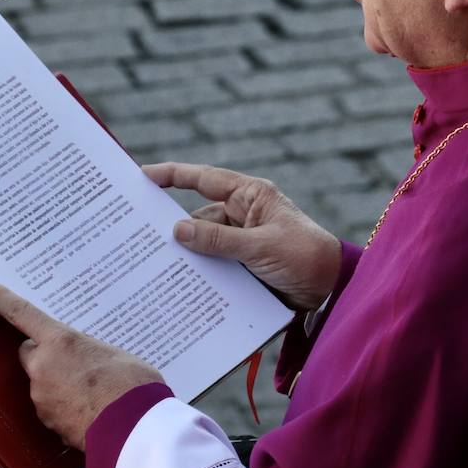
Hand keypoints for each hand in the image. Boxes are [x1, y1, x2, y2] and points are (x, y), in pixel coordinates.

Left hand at [0, 281, 162, 451]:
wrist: (133, 430)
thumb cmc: (132, 387)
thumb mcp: (116, 355)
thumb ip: (91, 352)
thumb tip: (89, 361)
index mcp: (60, 342)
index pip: (20, 313)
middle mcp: (42, 367)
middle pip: (29, 353)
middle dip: (44, 354)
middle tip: (74, 360)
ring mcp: (42, 398)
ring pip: (43, 384)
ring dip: (59, 384)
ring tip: (93, 391)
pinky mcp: (48, 423)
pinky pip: (52, 408)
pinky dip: (65, 407)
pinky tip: (90, 409)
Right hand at [141, 161, 340, 311]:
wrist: (331, 291)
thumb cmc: (305, 256)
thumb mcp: (260, 246)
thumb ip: (219, 240)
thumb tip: (177, 230)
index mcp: (250, 196)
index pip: (204, 179)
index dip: (172, 175)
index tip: (141, 176)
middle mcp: (241, 215)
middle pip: (197, 217)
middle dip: (173, 227)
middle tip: (137, 235)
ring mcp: (240, 242)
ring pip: (202, 245)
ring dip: (185, 256)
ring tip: (152, 266)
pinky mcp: (240, 266)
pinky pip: (212, 266)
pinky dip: (198, 274)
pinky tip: (178, 283)